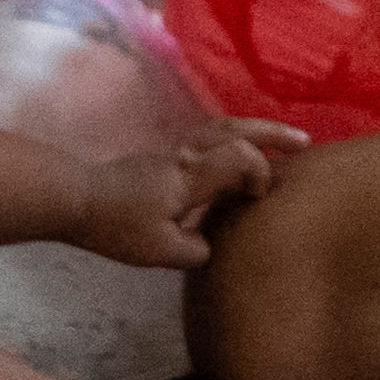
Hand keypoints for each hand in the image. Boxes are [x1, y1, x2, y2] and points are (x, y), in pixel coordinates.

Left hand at [72, 118, 309, 268]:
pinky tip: (235, 152)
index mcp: (192, 176)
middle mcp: (188, 156)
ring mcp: (174, 152)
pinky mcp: (163, 158)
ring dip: (253, 130)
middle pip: (237, 131)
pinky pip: (208, 137)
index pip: (242, 158)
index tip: (263, 197)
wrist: (74, 199)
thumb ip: (196, 249)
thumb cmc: (117, 225)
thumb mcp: (161, 250)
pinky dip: (231, 138)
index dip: (262, 173)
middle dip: (273, 134)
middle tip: (304, 140)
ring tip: (277, 139)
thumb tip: (212, 246)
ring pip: (221, 128)